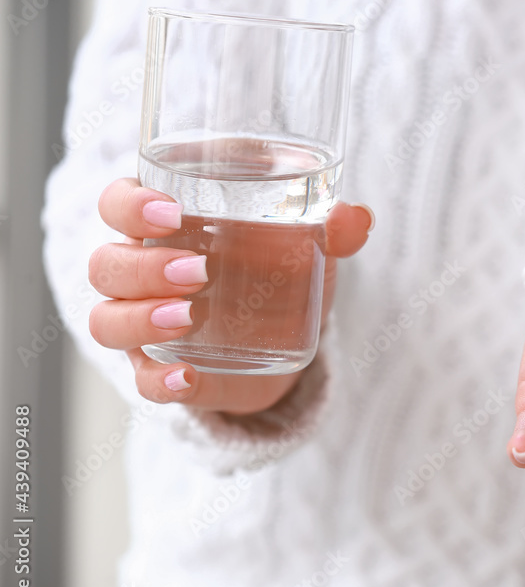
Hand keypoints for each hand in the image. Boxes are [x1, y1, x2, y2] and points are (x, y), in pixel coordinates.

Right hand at [88, 178, 372, 414]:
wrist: (289, 334)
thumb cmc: (281, 267)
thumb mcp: (308, 244)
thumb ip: (332, 229)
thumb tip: (356, 218)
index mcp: (164, 228)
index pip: (117, 204)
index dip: (128, 205)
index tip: (169, 211)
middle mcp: (142, 276)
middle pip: (106, 266)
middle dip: (143, 267)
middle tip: (199, 270)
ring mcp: (147, 327)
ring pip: (107, 321)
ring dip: (140, 319)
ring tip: (188, 315)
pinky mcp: (167, 373)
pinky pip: (143, 381)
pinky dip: (160, 382)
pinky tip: (186, 377)